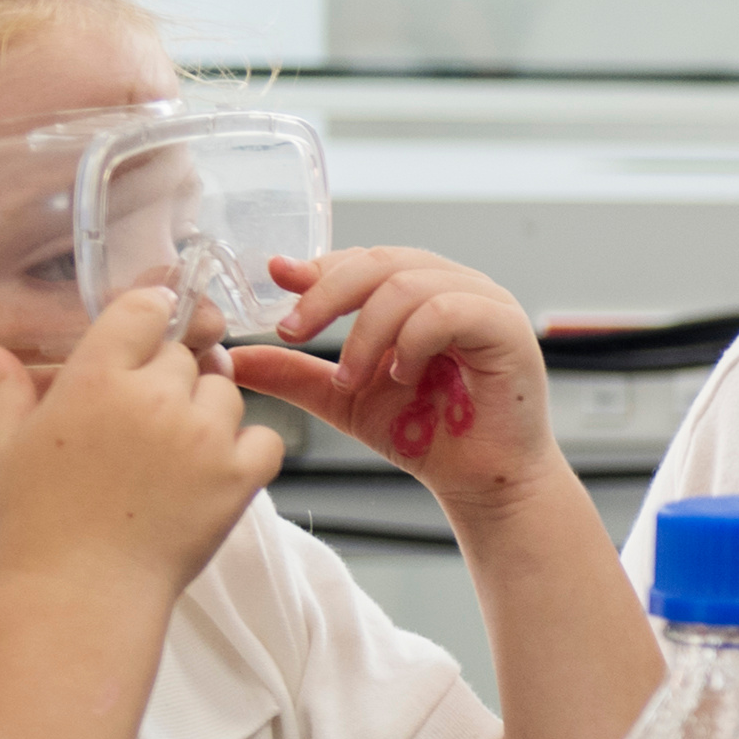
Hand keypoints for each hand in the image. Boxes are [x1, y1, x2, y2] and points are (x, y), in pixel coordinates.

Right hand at [0, 283, 279, 612]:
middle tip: (145, 417)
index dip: (151, 315)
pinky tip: (214, 468)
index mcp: (96, 379)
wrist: (79, 592)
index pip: (145, 310)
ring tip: (171, 450)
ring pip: (226, 392)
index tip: (150, 330)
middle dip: (168, 376)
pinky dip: (248, 448)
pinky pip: (266, 439)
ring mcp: (204, 436)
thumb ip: (2, 388)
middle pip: (184, 355)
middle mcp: (156, 397)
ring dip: (207, 410)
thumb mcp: (1, 447)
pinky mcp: (239, 476)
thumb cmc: (32, 522)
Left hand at [229, 247, 566, 517]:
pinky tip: (401, 376)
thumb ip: (295, 374)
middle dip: (326, 295)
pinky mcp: (506, 329)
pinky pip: (446, 311)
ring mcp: (486, 302)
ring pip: (407, 283)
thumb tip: (231, 359)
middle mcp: (456, 285)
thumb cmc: (428, 435)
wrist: (480, 480)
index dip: (318, 267)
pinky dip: (411, 342)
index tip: (275, 282)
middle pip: (379, 261)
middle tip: (292, 332)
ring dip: (365, 332)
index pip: (362, 259)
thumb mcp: (344, 398)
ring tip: (350, 378)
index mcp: (421, 290)